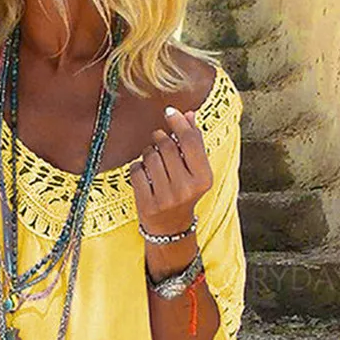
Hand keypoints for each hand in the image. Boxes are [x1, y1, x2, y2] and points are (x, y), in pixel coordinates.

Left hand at [129, 106, 212, 235]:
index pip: (189, 140)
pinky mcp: (147, 203)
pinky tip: (144, 175)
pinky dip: (137, 168)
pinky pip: (136, 170)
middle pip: (167, 145)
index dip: (178, 122)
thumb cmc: (183, 192)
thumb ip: (194, 143)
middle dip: (160, 139)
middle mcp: (186, 188)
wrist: (170, 227)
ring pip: (150, 156)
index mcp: (203, 178)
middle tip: (159, 142)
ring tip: (153, 162)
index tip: (169, 111)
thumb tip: (189, 114)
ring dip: (148, 153)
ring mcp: (166, 197)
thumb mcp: (195, 171)